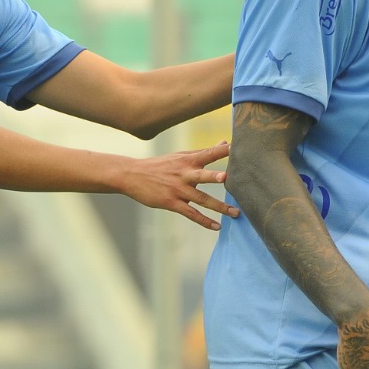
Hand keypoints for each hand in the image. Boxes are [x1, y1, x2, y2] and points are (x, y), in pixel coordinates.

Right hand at [117, 141, 239, 228]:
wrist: (132, 175)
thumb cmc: (161, 165)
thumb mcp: (181, 155)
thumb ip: (204, 152)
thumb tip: (224, 142)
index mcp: (188, 160)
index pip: (208, 153)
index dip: (221, 150)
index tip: (236, 147)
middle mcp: (184, 174)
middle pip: (203, 175)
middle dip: (215, 176)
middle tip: (227, 178)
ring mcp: (178, 190)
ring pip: (201, 199)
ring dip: (219, 206)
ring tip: (235, 212)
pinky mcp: (171, 203)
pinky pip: (191, 213)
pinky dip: (204, 220)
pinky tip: (217, 226)